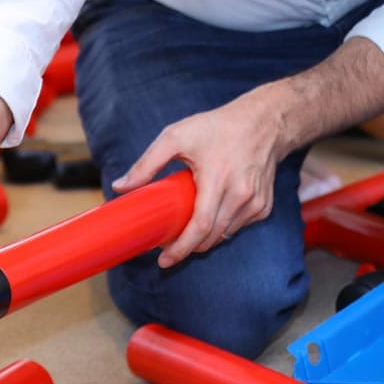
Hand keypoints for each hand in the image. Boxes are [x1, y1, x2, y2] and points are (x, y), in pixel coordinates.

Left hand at [112, 95, 283, 268]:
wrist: (264, 122)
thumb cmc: (217, 128)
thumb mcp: (176, 136)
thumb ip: (147, 163)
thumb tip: (120, 187)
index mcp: (218, 178)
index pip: (200, 227)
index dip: (180, 249)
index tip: (164, 260)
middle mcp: (240, 194)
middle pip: (210, 237)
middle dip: (188, 247)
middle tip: (169, 243)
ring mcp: (255, 202)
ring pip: (224, 235)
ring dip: (205, 238)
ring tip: (188, 226)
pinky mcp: (263, 206)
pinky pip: (237, 227)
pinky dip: (222, 227)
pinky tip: (213, 212)